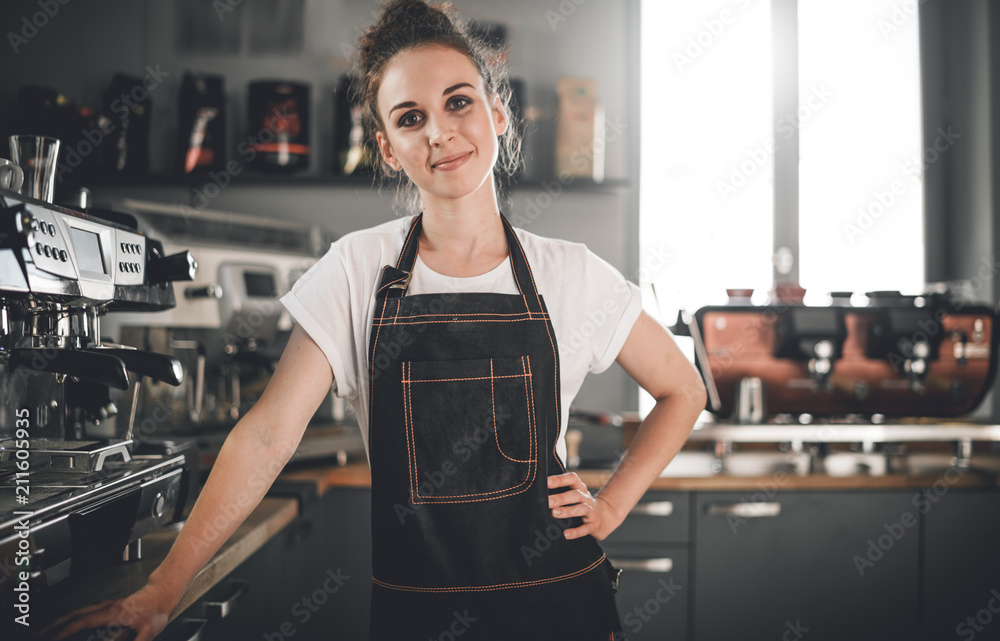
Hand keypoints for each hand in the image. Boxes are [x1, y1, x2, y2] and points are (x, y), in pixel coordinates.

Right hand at [42, 582, 173, 640]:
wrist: (163, 593)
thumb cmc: (156, 609)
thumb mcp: (149, 631)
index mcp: (112, 613)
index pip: (83, 621)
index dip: (66, 630)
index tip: (54, 637)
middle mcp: (106, 607)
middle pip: (75, 613)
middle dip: (56, 623)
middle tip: (43, 632)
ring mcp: (107, 605)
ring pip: (80, 610)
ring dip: (64, 619)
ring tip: (52, 629)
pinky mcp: (110, 605)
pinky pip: (87, 611)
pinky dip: (74, 616)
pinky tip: (73, 622)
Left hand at [547, 472, 621, 540]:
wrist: (604, 517)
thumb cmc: (581, 504)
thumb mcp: (574, 495)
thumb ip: (560, 492)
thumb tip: (537, 492)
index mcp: (580, 488)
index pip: (572, 479)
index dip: (559, 479)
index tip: (546, 481)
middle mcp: (586, 498)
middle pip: (575, 494)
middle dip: (561, 498)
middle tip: (548, 501)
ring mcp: (591, 511)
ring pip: (581, 509)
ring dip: (568, 511)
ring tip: (554, 513)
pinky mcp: (594, 525)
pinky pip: (586, 528)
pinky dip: (576, 531)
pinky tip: (566, 534)